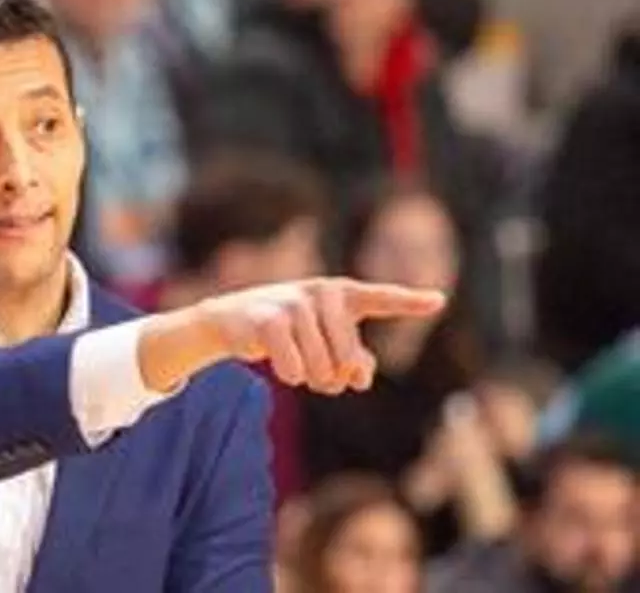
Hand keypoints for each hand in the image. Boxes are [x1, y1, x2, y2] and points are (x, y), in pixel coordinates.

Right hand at [197, 277, 444, 393]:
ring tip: (301, 369)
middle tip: (321, 375)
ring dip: (312, 380)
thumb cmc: (293, 331)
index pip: (380, 299)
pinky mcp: (267, 319)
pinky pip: (293, 370)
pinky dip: (291, 377)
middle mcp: (322, 292)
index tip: (438, 301)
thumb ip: (356, 361)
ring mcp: (294, 303)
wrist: (235, 319)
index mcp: (343, 294)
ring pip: (321, 368)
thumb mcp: (328, 343)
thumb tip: (359, 378)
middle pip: (348, 359)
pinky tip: (280, 366)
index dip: (409, 303)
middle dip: (335, 378)